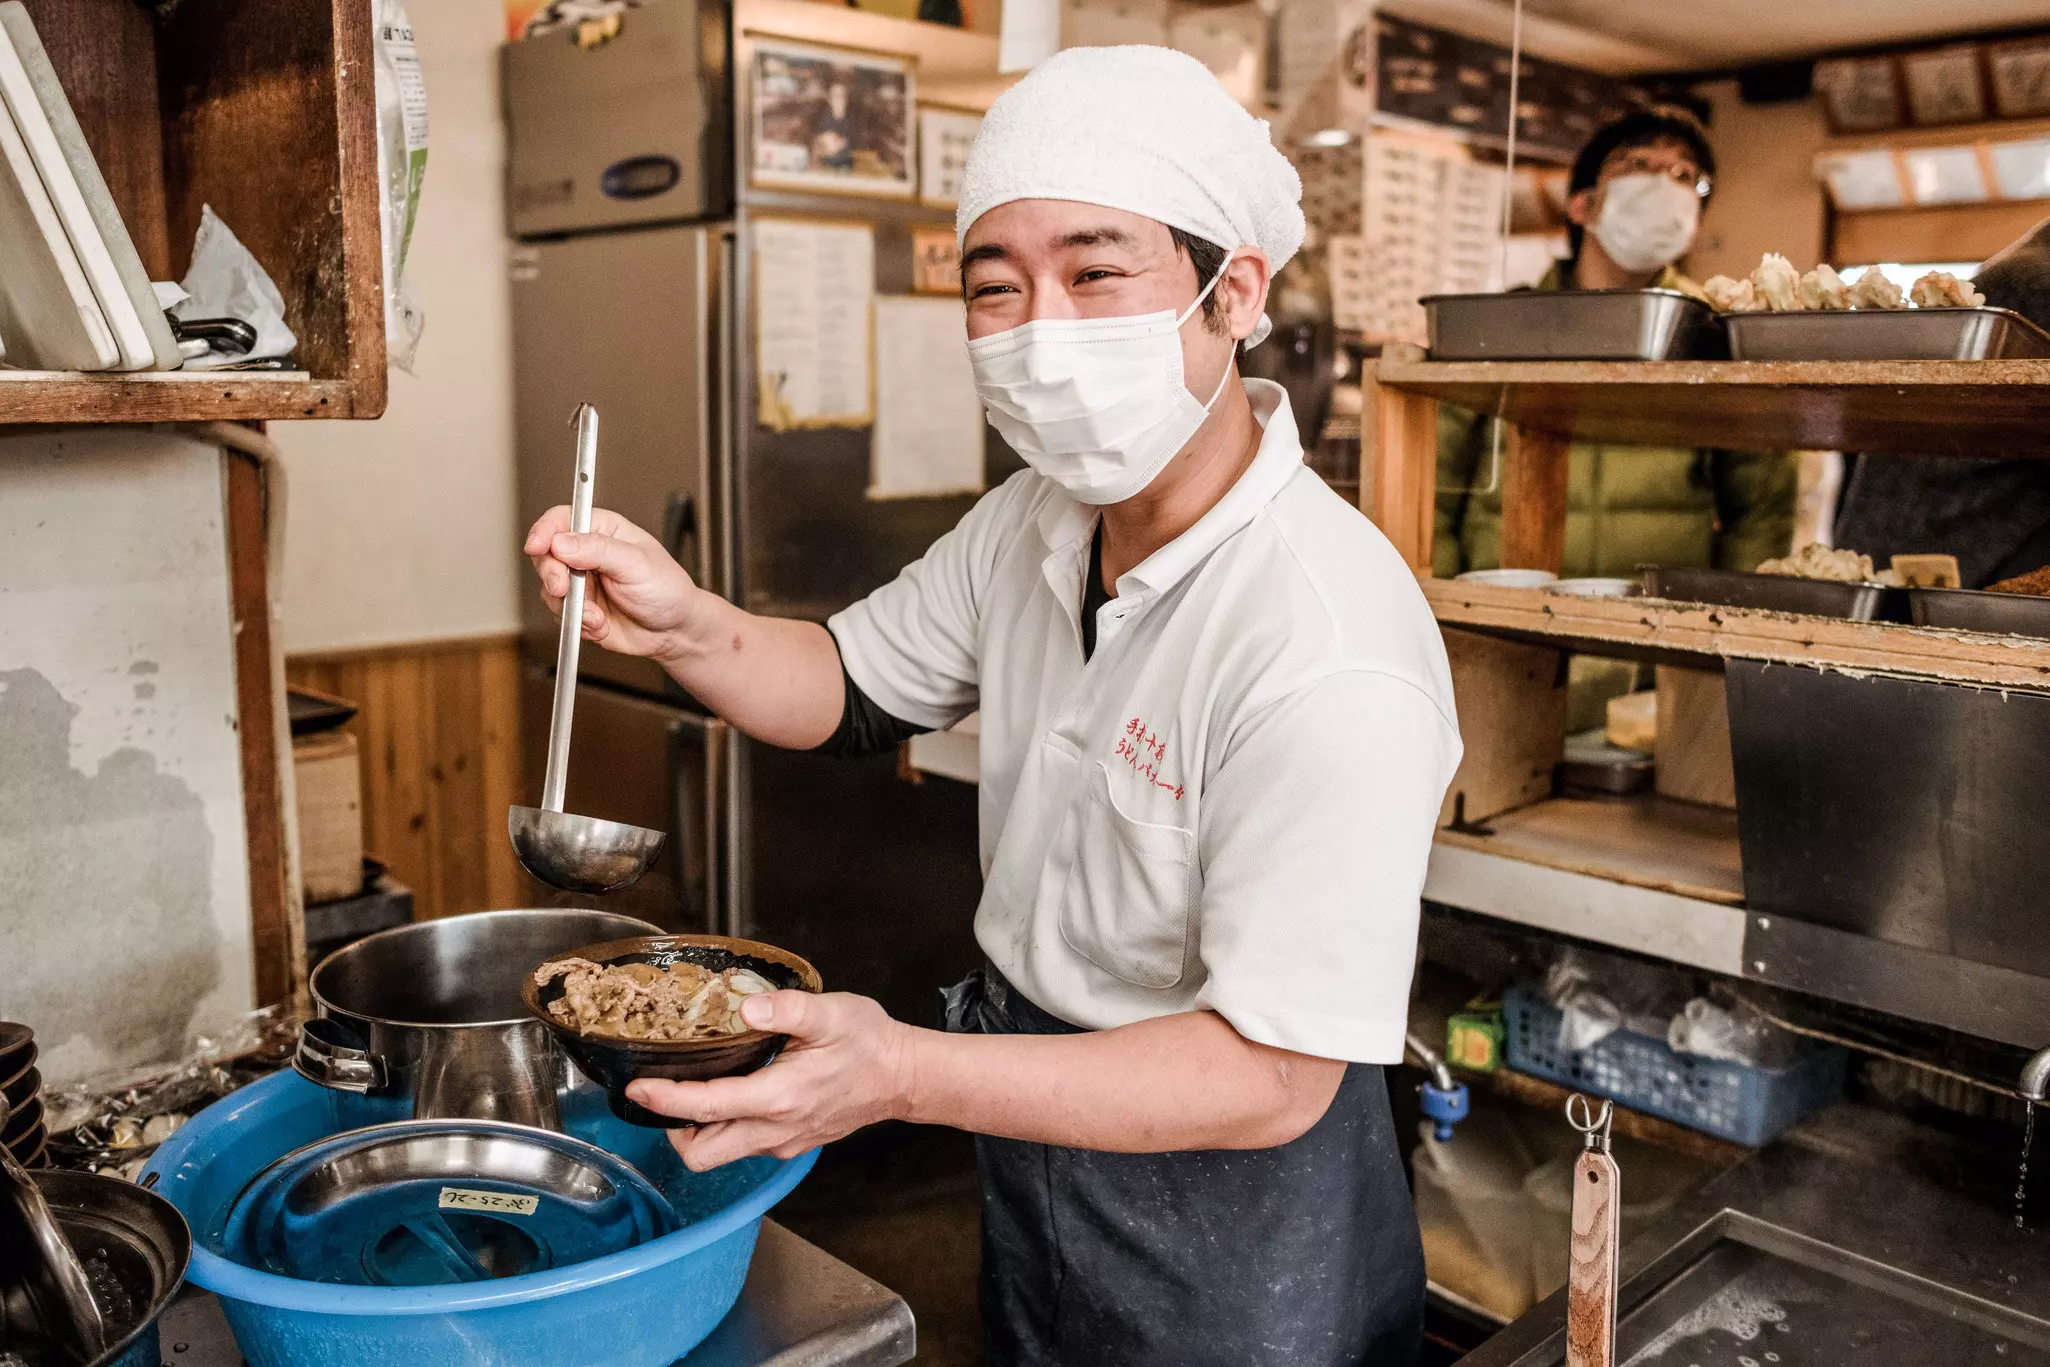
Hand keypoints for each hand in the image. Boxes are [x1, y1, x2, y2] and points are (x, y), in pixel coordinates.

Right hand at [523, 506, 702, 660]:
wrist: (674, 631)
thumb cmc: (666, 590)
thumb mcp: (637, 564)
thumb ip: (599, 550)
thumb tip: (562, 542)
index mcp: (604, 530)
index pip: (563, 519)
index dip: (545, 530)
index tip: (537, 546)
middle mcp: (587, 554)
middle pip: (547, 555)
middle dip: (553, 576)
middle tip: (564, 589)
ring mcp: (581, 582)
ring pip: (550, 589)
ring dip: (572, 607)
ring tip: (598, 616)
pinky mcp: (579, 607)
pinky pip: (560, 614)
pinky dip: (578, 623)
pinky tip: (600, 625)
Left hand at [628, 991, 916, 1169]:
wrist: (903, 1077)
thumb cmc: (869, 1044)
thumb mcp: (831, 1013)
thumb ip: (786, 1009)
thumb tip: (746, 1008)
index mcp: (778, 1098)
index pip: (706, 1108)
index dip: (665, 1100)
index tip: (637, 1086)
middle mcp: (775, 1130)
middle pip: (702, 1154)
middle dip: (672, 1128)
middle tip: (662, 1091)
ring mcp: (782, 1142)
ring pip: (720, 1154)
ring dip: (697, 1130)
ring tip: (692, 1089)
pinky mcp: (790, 1143)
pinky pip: (743, 1145)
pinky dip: (724, 1127)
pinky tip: (731, 1094)